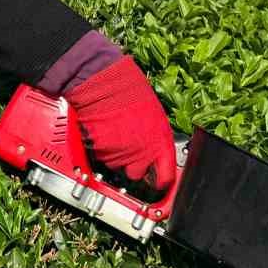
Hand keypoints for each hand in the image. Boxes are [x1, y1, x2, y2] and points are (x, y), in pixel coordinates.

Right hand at [63, 56, 177, 193]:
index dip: (163, 182)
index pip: (166, 176)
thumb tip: (155, 148)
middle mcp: (141, 154)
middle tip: (129, 148)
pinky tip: (104, 132)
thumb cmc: (130, 92)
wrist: (104, 83)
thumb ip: (156, 137)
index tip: (160, 184)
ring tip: (114, 133)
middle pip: (137, 175)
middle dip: (133, 165)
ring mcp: (120, 155)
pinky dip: (102, 150)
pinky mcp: (101, 153)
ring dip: (116, 156)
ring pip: (117, 166)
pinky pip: (102, 158)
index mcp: (160, 143)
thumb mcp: (154, 115)